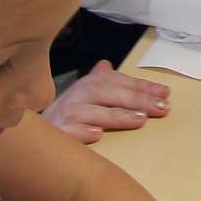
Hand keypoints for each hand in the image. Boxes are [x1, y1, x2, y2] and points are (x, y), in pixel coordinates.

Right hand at [44, 61, 171, 144]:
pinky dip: (83, 132)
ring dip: (117, 115)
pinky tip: (97, 134)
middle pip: (108, 93)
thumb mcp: (86, 94)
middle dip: (137, 99)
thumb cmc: (69, 114)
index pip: (119, 82)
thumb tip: (107, 65)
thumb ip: (102, 81)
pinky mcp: (56, 132)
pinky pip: (69, 131)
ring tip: (140, 120)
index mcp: (89, 84)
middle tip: (161, 108)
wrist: (34, 133)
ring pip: (91, 111)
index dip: (143, 87)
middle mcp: (77, 95)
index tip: (166, 94)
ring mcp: (65, 113)